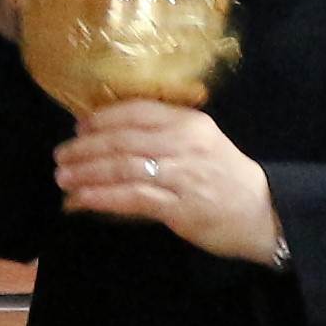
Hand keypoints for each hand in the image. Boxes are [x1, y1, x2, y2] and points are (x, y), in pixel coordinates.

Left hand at [54, 98, 279, 265]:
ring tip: (63, 178)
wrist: (264, 214)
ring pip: (122, 167)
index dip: (102, 118)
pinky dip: (101, 197)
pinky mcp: (178, 206)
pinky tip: (81, 199)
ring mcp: (181, 175)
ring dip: (86, 173)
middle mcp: (183, 143)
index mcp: (189, 123)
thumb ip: (166, 137)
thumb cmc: (228, 179)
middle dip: (86, 148)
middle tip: (61, 156)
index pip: (137, 112)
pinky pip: (130, 197)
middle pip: (123, 140)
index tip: (79, 127)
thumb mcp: (202, 144)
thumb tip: (115, 138)